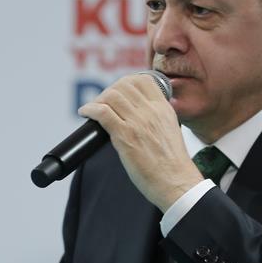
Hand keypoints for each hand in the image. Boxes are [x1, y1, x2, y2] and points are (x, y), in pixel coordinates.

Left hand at [78, 73, 203, 210]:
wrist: (176, 182)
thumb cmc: (172, 164)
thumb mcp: (171, 130)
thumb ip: (157, 117)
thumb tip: (140, 112)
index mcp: (163, 108)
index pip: (142, 80)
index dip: (125, 82)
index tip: (118, 91)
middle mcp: (151, 111)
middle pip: (123, 85)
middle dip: (109, 91)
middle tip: (102, 102)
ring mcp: (137, 122)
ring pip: (111, 96)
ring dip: (98, 100)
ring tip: (92, 108)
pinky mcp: (125, 136)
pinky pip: (102, 113)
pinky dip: (90, 109)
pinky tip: (86, 113)